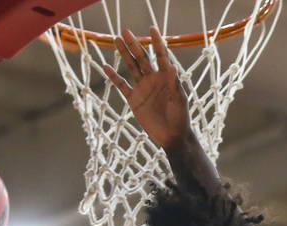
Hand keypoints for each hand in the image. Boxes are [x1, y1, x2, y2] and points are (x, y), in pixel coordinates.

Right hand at [104, 28, 193, 149]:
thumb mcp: (179, 99)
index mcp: (166, 76)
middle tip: (125, 31)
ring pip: (131, 67)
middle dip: (134, 44)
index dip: (157, 42)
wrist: (172, 135)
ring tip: (116, 40)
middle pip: (142, 58)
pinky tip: (106, 66)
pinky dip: (114, 77)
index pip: (161, 55)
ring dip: (124, 54)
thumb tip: (172, 65)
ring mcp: (142, 88)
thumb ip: (174, 83)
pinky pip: (121, 85)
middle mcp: (153, 79)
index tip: (152, 29)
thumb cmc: (180, 117)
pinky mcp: (134, 99)